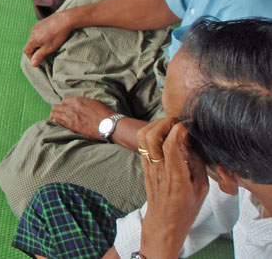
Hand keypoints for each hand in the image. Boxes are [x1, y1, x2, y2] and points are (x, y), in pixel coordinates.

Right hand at [23, 11, 73, 66]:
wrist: (65, 20)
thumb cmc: (57, 36)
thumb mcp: (48, 48)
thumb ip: (39, 56)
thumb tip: (32, 64)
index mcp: (32, 39)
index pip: (26, 51)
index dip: (31, 57)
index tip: (39, 60)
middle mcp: (32, 32)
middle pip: (30, 44)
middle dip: (36, 50)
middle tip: (45, 53)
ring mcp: (36, 26)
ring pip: (34, 38)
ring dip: (39, 43)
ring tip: (49, 44)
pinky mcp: (41, 22)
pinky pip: (38, 32)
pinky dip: (42, 36)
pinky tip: (50, 36)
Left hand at [48, 97, 113, 139]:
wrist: (107, 124)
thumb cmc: (104, 113)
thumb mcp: (93, 103)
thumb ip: (84, 102)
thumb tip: (80, 104)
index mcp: (77, 100)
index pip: (64, 100)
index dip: (64, 105)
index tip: (65, 109)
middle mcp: (71, 107)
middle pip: (57, 107)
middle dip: (57, 110)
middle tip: (57, 114)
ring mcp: (70, 116)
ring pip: (55, 113)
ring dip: (54, 116)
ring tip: (53, 119)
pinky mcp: (71, 125)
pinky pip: (57, 121)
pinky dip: (54, 122)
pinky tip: (53, 123)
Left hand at [138, 120, 208, 257]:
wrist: (163, 222)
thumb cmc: (186, 208)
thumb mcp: (201, 189)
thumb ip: (197, 164)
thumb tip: (191, 143)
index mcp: (176, 177)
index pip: (170, 146)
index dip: (177, 130)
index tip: (187, 125)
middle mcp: (158, 169)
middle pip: (151, 136)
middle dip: (165, 122)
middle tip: (178, 123)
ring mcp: (148, 166)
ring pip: (143, 137)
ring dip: (155, 125)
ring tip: (170, 126)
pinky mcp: (144, 165)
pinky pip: (143, 143)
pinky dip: (152, 133)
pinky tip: (164, 135)